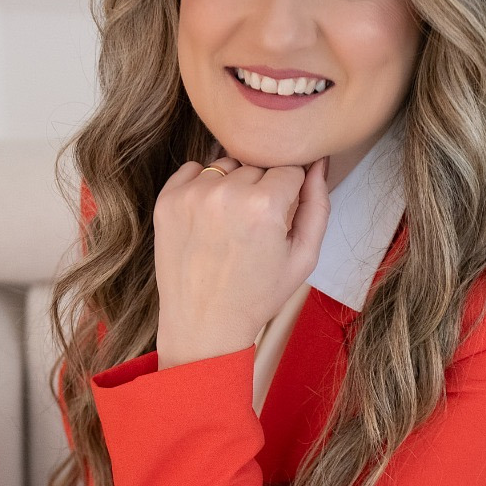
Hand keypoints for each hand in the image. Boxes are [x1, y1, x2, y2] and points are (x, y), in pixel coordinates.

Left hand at [153, 154, 329, 368]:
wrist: (204, 324)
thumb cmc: (257, 295)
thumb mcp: (303, 257)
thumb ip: (318, 205)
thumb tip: (318, 162)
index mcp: (263, 205)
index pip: (289, 169)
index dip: (289, 194)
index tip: (278, 219)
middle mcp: (226, 193)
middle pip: (257, 165)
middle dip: (261, 189)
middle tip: (253, 228)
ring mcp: (192, 195)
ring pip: (226, 166)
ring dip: (232, 185)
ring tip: (229, 224)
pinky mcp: (167, 200)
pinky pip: (194, 170)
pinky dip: (203, 186)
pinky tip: (207, 219)